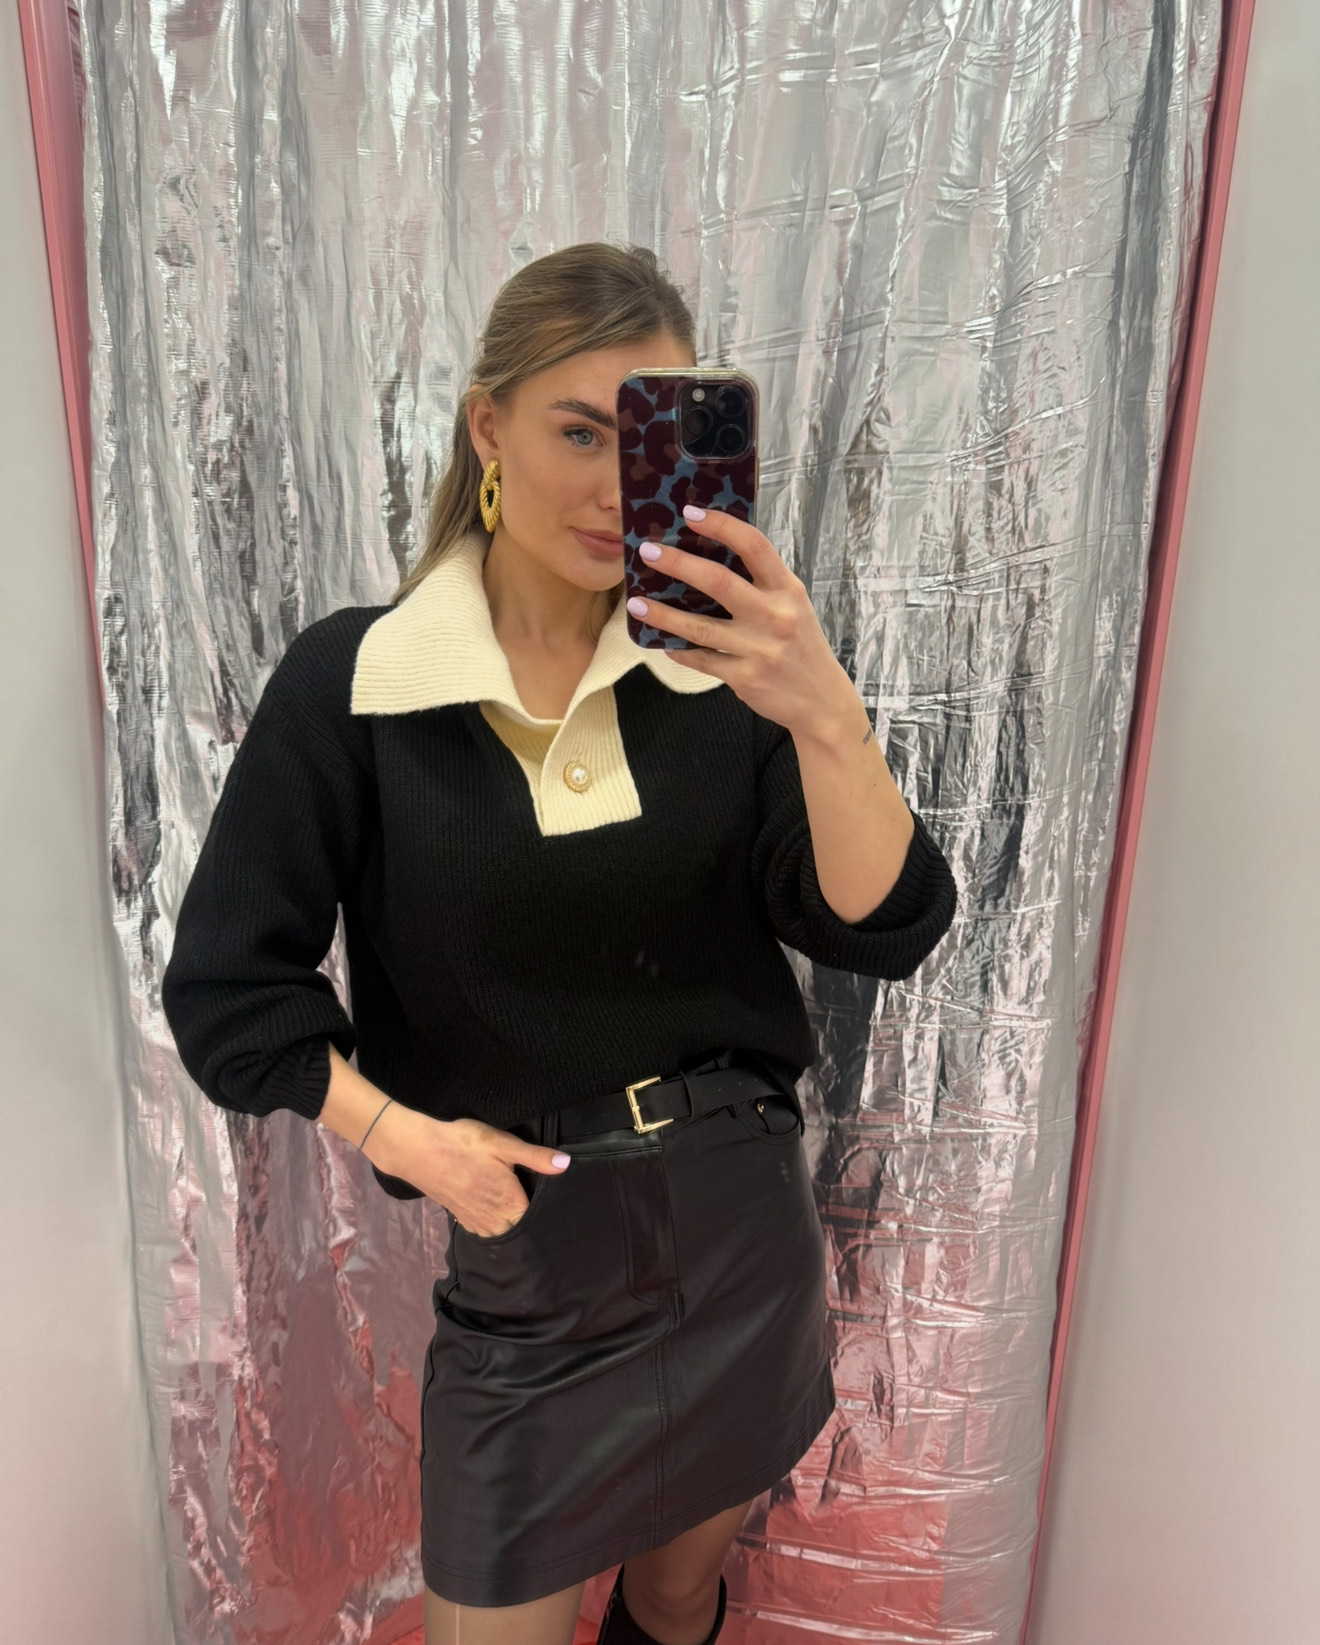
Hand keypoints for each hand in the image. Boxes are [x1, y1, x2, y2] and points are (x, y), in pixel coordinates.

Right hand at [366, 1105, 569, 1235]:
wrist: (418, 1151)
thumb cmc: (463, 1144)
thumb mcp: (503, 1144)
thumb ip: (535, 1157)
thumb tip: (566, 1164)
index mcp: (510, 1204)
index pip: (537, 1219)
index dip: (547, 1212)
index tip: (554, 1206)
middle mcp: (494, 1220)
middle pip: (520, 1229)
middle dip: (529, 1222)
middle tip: (538, 1206)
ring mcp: (475, 1222)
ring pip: (501, 1233)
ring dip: (510, 1225)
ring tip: (518, 1209)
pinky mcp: (460, 1218)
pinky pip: (484, 1230)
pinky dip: (492, 1224)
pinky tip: (494, 1210)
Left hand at [625, 505, 855, 737]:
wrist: (821, 701)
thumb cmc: (801, 646)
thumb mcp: (794, 606)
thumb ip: (762, 584)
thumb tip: (712, 555)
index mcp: (786, 590)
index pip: (754, 545)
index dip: (721, 525)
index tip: (690, 513)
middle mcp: (774, 615)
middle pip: (718, 581)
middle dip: (677, 563)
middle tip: (647, 552)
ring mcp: (758, 649)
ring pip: (699, 627)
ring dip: (662, 614)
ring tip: (634, 603)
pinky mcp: (745, 677)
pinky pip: (702, 660)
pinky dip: (680, 650)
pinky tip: (663, 642)